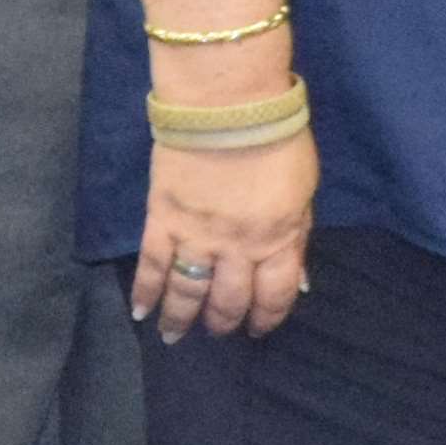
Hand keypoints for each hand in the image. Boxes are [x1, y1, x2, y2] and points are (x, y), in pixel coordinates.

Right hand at [133, 126, 316, 337]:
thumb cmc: (278, 143)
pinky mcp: (161, 220)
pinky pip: (152, 265)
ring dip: (181, 318)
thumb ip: (297, 236)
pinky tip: (141, 312)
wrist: (228, 108)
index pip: (275, 294)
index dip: (268, 316)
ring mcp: (195, 236)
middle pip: (229, 299)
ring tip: (175, 336)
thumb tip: (295, 278)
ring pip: (187, 290)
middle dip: (225, 321)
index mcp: (278, 238)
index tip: (260, 328)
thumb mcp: (304, 192)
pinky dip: (144, 291)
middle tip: (220, 332)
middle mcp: (237, 247)